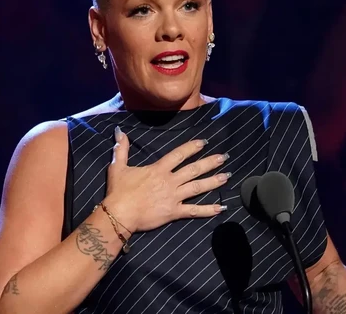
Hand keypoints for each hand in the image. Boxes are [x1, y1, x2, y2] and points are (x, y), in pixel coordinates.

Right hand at [104, 126, 230, 232]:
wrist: (119, 214)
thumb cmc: (119, 191)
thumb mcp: (118, 167)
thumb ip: (121, 148)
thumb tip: (119, 131)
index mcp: (159, 169)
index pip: (179, 154)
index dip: (192, 147)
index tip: (204, 142)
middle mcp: (170, 181)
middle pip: (194, 169)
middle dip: (210, 162)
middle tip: (224, 157)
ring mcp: (174, 197)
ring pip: (198, 187)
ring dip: (214, 181)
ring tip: (227, 176)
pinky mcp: (174, 213)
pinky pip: (194, 211)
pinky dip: (208, 209)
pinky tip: (221, 208)